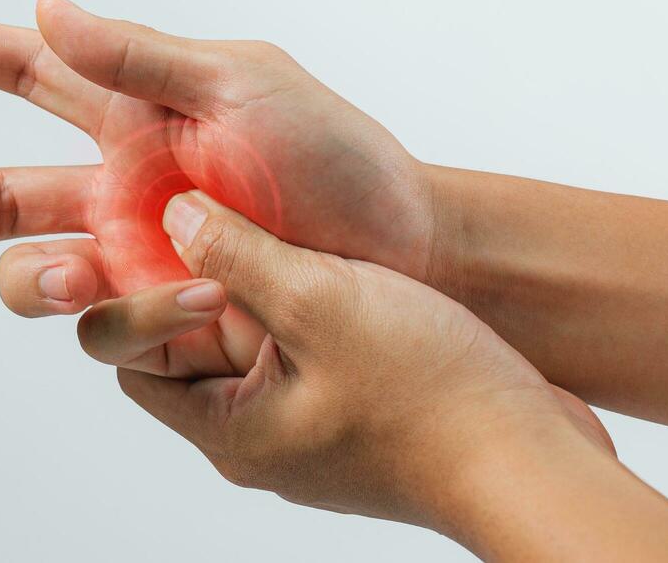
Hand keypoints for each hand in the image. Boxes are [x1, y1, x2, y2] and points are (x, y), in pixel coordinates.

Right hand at [0, 0, 436, 375]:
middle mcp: (117, 186)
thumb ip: (138, 55)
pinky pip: (100, 331)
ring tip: (85, 279)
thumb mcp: (241, 84)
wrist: (404, 250)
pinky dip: (123, 319)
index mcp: (133, 110)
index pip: (28, 71)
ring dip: (35, 279)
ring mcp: (133, 256)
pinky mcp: (159, 315)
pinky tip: (190, 301)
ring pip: (34, 273)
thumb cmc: (337, 156)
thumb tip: (44, 5)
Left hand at [93, 189, 614, 536]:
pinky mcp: (350, 399)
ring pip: (248, 331)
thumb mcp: (320, 304)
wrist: (536, 458)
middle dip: (192, 272)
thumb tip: (177, 214)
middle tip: (213, 210)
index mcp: (229, 425)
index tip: (192, 252)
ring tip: (270, 216)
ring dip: (252, 273)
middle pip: (185, 338)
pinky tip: (324, 247)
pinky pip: (300, 337)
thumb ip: (239, 252)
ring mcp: (306, 416)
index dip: (138, 296)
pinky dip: (299, 289)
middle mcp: (256, 428)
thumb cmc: (433, 399)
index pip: (131, 355)